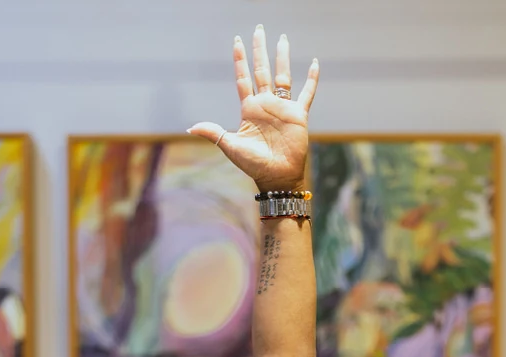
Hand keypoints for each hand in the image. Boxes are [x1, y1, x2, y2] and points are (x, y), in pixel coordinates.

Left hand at [187, 25, 318, 190]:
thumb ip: (213, 132)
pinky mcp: (298, 115)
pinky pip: (307, 93)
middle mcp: (265, 104)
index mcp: (249, 108)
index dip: (240, 60)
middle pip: (261, 70)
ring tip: (282, 38)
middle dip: (259, 50)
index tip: (237, 41)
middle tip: (258, 30)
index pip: (243, 78)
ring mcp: (282, 108)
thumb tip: (190, 128)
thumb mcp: (230, 146)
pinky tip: (314, 63)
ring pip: (283, 76)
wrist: (277, 177)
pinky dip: (311, 79)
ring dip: (282, 57)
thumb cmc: (253, 164)